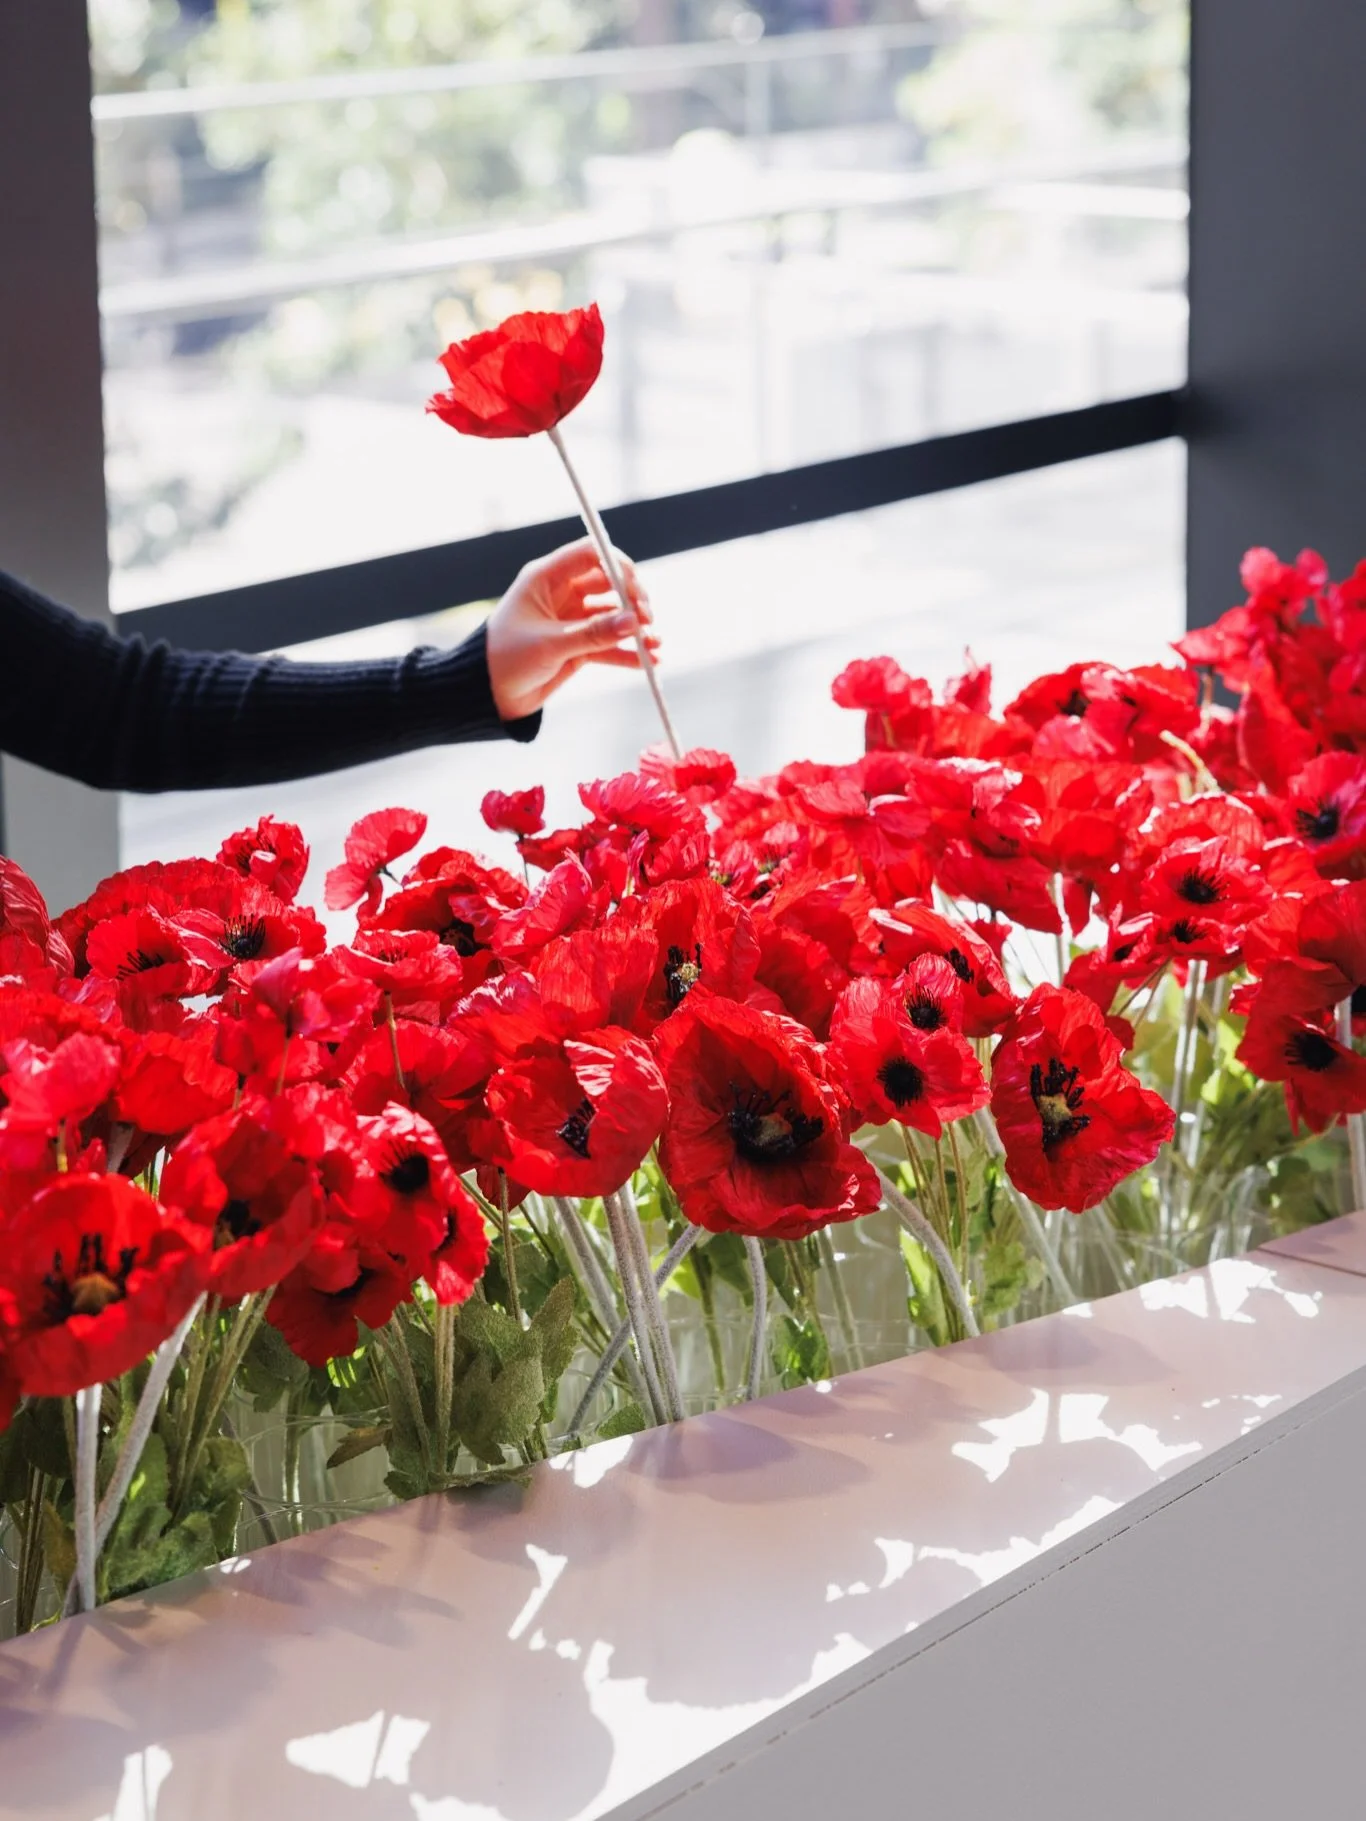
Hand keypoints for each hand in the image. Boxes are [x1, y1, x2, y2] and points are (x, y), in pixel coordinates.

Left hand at [485, 537, 660, 721]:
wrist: (488, 697)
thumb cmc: (505, 661)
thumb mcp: (550, 645)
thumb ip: (593, 634)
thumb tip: (634, 622)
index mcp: (545, 579)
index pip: (590, 555)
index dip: (617, 566)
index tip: (636, 588)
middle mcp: (562, 594)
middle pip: (608, 583)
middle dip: (632, 598)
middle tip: (647, 618)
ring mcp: (572, 620)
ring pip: (613, 616)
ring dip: (635, 627)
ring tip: (653, 642)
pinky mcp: (578, 646)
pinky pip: (610, 644)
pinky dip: (628, 651)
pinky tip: (650, 660)